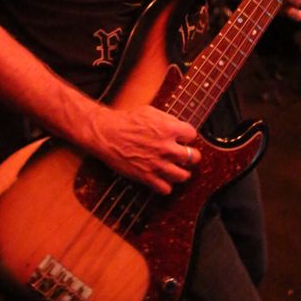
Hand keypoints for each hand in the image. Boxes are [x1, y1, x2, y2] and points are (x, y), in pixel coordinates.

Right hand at [86, 104, 200, 195]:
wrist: (107, 134)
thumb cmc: (126, 121)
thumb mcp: (151, 112)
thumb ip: (168, 120)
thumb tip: (179, 127)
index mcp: (169, 129)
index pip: (192, 135)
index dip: (187, 136)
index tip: (183, 138)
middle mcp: (167, 148)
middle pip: (194, 157)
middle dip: (191, 155)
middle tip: (185, 155)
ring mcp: (158, 164)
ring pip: (183, 176)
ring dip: (182, 172)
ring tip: (176, 169)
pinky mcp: (147, 177)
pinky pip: (166, 189)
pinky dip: (166, 185)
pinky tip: (162, 178)